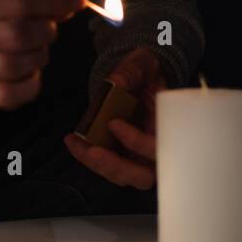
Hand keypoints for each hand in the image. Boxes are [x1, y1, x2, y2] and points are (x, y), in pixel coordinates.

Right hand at [0, 0, 86, 109]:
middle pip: (17, 35)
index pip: (19, 2)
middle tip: (48, 30)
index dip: (54, 2)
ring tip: (36, 49)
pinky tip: (30, 71)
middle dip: (45, 32)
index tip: (77, 1)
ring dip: (39, 57)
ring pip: (16, 66)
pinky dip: (31, 83)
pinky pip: (12, 95)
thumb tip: (72, 4)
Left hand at [63, 46, 164, 189]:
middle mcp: (156, 149)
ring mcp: (139, 157)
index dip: (138, 142)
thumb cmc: (146, 74)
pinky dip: (87, 157)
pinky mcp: (121, 156)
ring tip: (76, 144)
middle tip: (93, 152)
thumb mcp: (142, 64)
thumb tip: (116, 82)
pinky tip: (72, 141)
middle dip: (116, 167)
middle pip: (143, 176)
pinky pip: (106, 167)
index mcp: (168, 127)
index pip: (160, 147)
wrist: (139, 78)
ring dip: (97, 165)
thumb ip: (131, 71)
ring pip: (123, 176)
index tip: (113, 124)